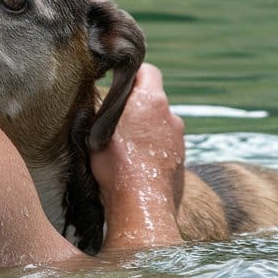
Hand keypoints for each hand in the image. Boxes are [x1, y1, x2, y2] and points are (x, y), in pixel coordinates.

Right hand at [90, 64, 184, 248]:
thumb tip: (97, 93)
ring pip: (159, 126)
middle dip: (137, 107)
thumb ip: (102, 105)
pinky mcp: (181, 162)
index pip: (148, 71)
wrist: (141, 206)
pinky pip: (165, 148)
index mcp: (152, 101)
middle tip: (115, 120)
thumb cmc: (116, 164)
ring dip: (145, 131)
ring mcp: (179, 141)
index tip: (118, 82)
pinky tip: (136, 166)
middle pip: (153, 101)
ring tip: (125, 149)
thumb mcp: (96, 128)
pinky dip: (152, 152)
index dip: (133, 73)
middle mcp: (171, 117)